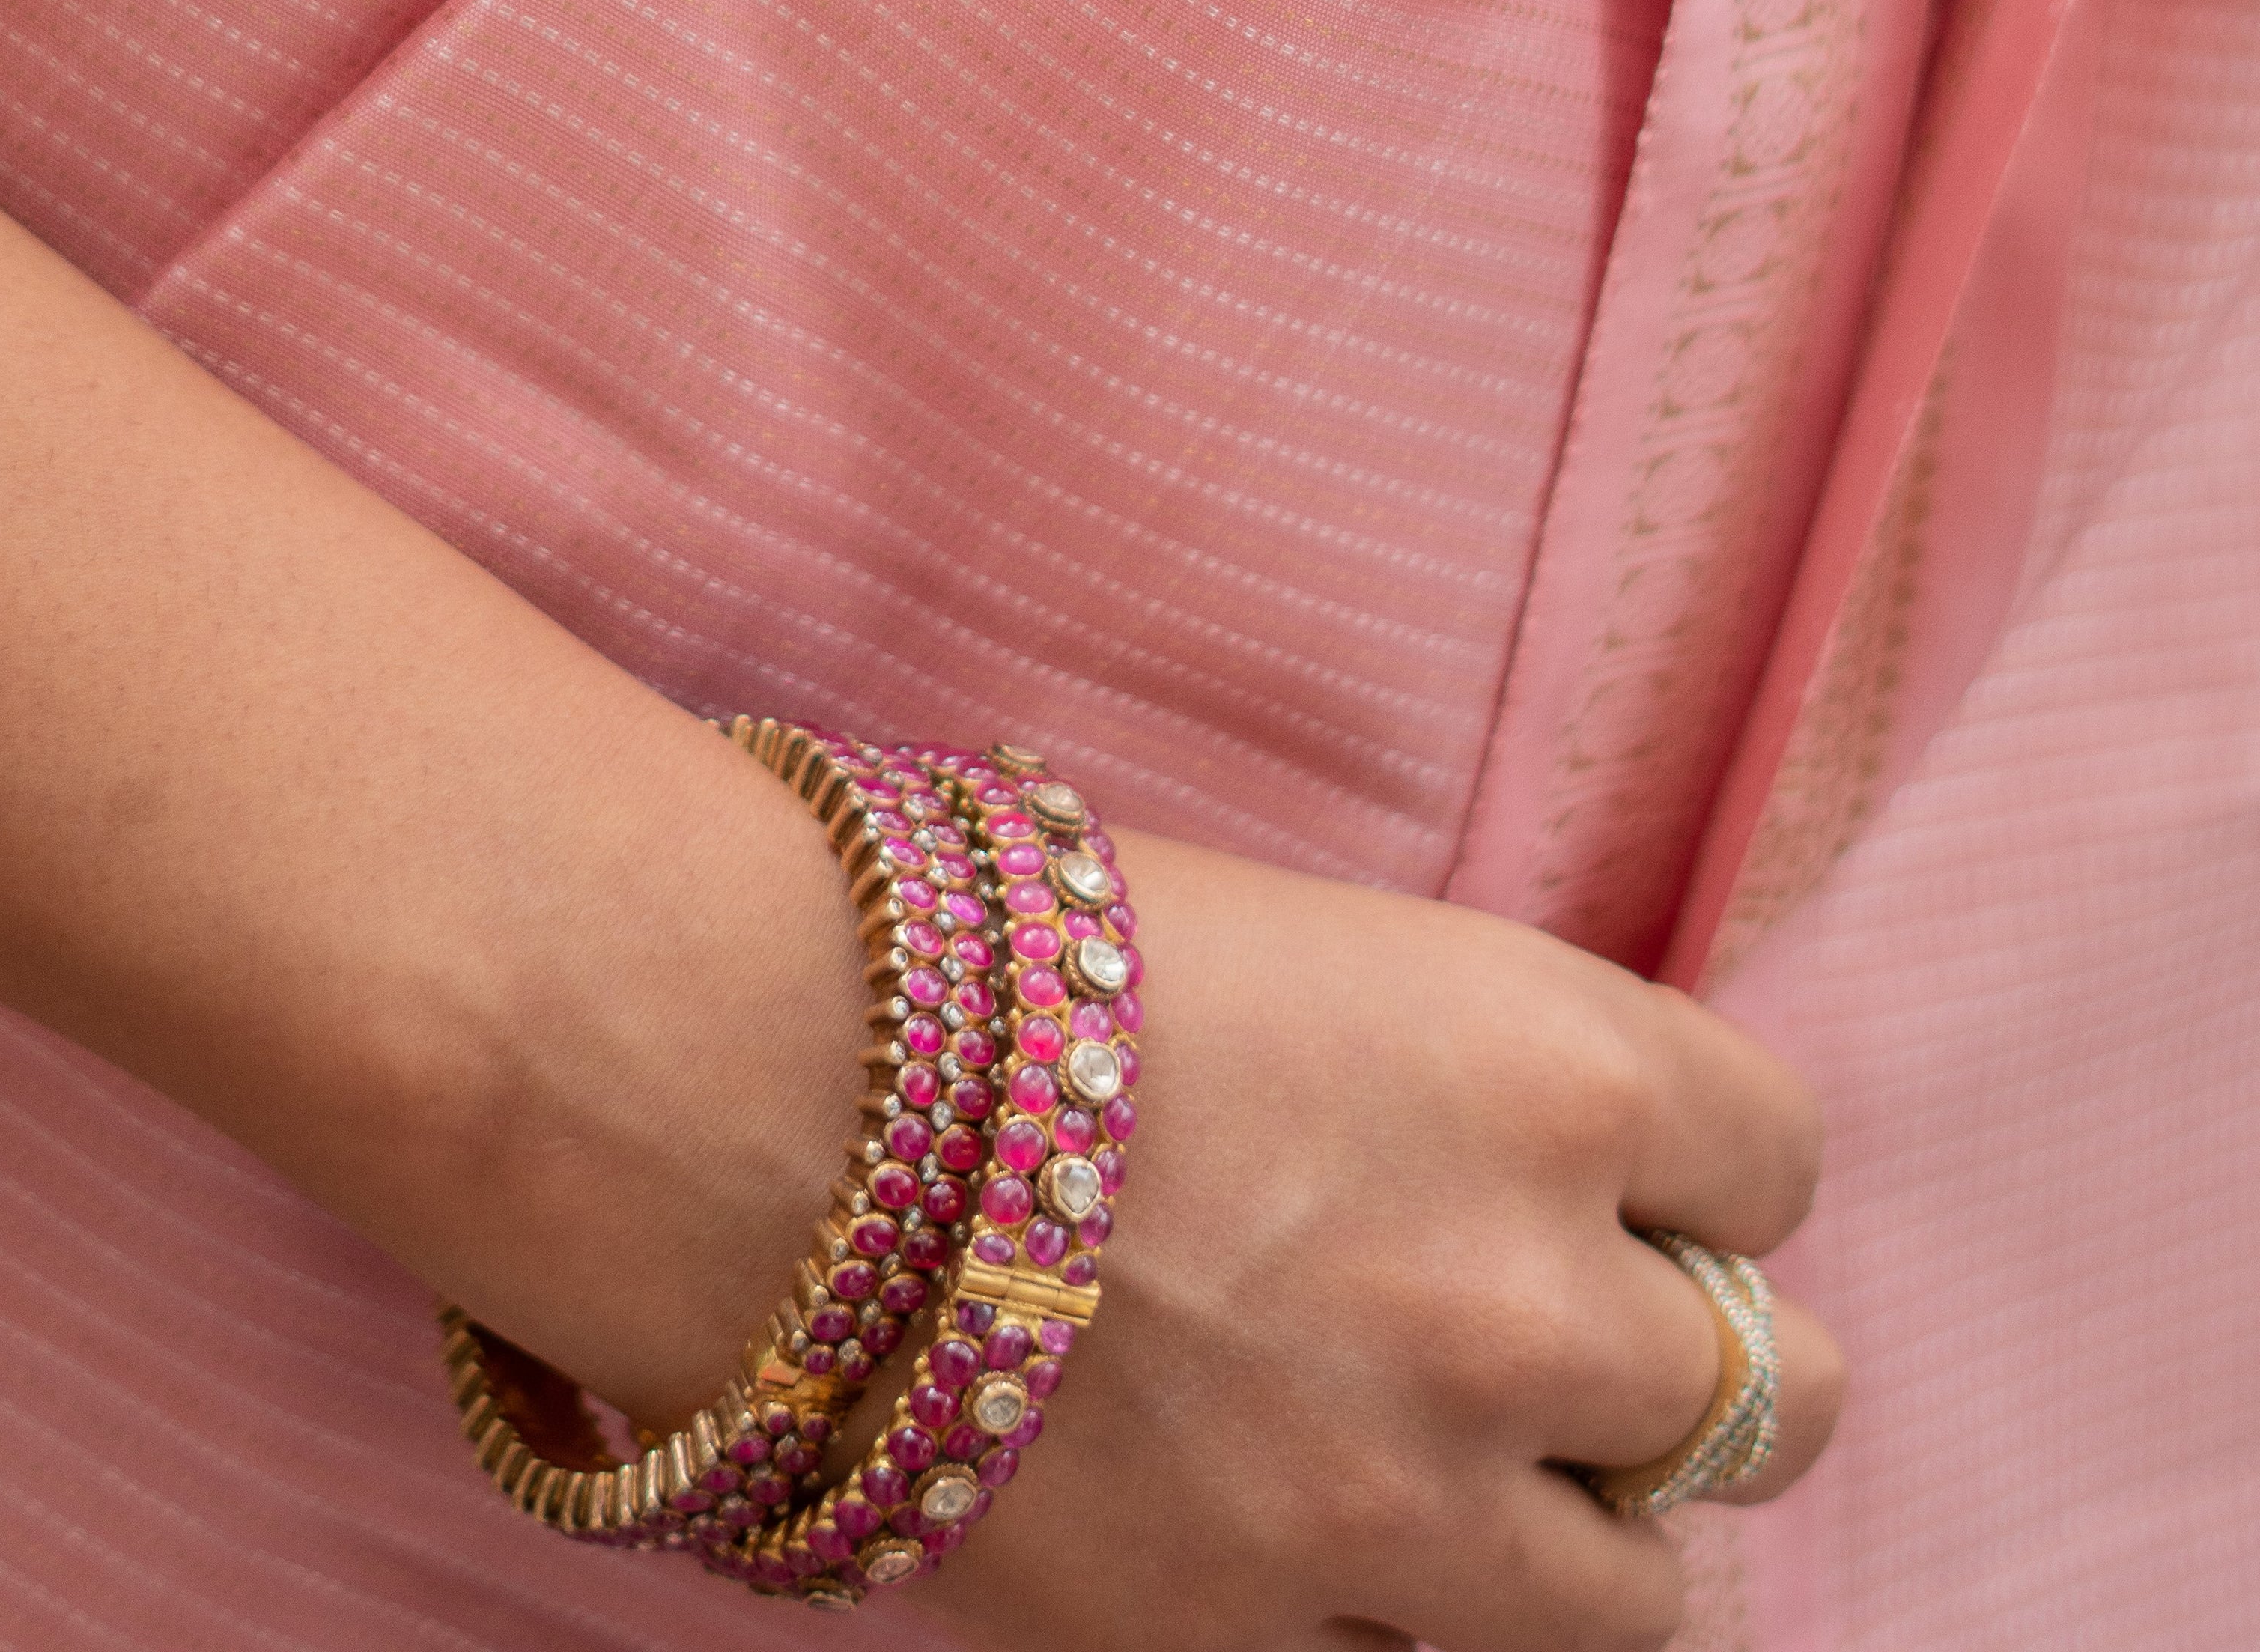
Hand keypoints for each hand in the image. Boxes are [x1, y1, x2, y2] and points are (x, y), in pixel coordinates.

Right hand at [915, 835, 1840, 1651]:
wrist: (765, 1104)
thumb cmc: (1018, 969)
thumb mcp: (1323, 960)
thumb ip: (1485, 1090)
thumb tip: (1581, 1186)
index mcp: (1550, 1066)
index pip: (1778, 1161)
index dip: (1699, 1169)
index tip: (1624, 1172)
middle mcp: (1528, 1295)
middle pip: (1768, 1399)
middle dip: (1679, 1364)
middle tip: (1563, 1333)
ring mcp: (1408, 1498)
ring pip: (1646, 1597)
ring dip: (1571, 1528)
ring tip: (1445, 1459)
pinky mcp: (1263, 1641)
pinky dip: (1396, 1613)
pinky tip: (1303, 1524)